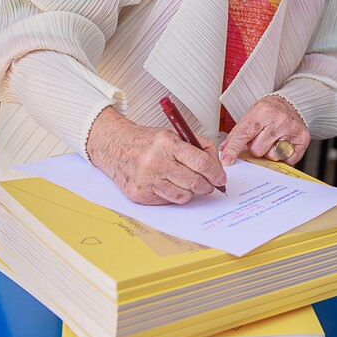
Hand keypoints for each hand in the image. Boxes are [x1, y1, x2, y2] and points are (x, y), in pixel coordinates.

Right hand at [85, 107, 225, 203]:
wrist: (115, 147)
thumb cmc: (147, 141)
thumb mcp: (173, 135)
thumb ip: (199, 147)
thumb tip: (218, 167)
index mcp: (168, 143)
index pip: (201, 162)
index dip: (216, 173)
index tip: (221, 178)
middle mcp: (156, 162)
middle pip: (194, 182)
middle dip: (207, 186)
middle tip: (209, 184)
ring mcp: (147, 180)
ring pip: (183, 196)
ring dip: (191, 192)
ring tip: (188, 183)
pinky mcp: (140, 195)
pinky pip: (168, 201)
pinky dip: (174, 195)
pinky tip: (169, 185)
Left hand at [220, 95, 309, 166]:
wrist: (291, 103)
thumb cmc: (269, 111)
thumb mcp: (251, 115)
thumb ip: (237, 133)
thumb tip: (224, 150)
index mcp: (263, 111)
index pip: (244, 134)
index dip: (233, 149)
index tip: (227, 160)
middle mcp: (279, 119)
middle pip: (257, 150)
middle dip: (256, 148)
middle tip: (261, 138)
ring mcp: (292, 129)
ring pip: (272, 156)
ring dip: (270, 152)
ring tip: (273, 140)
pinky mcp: (302, 139)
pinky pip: (287, 160)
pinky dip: (283, 155)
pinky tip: (283, 143)